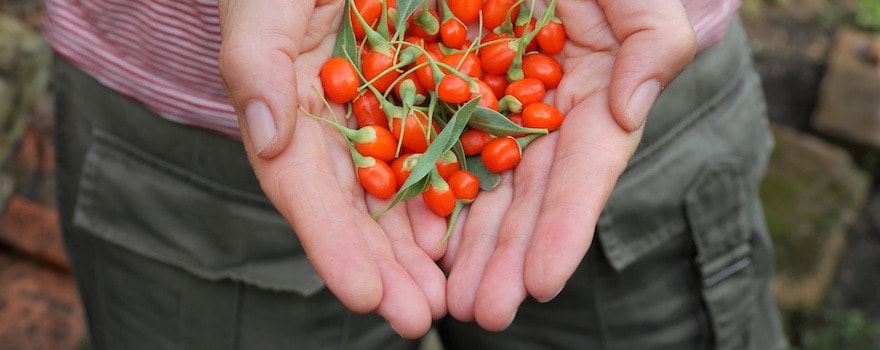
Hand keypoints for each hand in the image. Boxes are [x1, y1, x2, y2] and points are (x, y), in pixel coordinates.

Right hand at [217, 0, 447, 337]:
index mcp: (289, 106)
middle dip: (385, 266)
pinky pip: (446, 143)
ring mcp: (383, 108)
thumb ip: (255, 63)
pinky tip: (476, 229)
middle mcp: (335, 120)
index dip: (330, 242)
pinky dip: (459, 189)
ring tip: (450, 298)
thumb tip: (265, 137)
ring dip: (424, 247)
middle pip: (357, 205)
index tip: (363, 296)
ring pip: (403, 187)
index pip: (304, 187)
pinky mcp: (428, 87)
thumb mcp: (265, 2)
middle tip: (418, 319)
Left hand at [442, 0, 696, 330]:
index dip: (566, 225)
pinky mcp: (441, 90)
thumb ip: (654, 37)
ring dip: (465, 245)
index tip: (542, 281)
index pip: (584, 170)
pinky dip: (423, 194)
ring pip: (477, 183)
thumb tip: (632, 110)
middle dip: (507, 257)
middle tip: (485, 314)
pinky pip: (429, 146)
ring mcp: (491, 104)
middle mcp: (543, 111)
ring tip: (449, 300)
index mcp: (593, 92)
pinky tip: (413, 241)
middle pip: (527, 195)